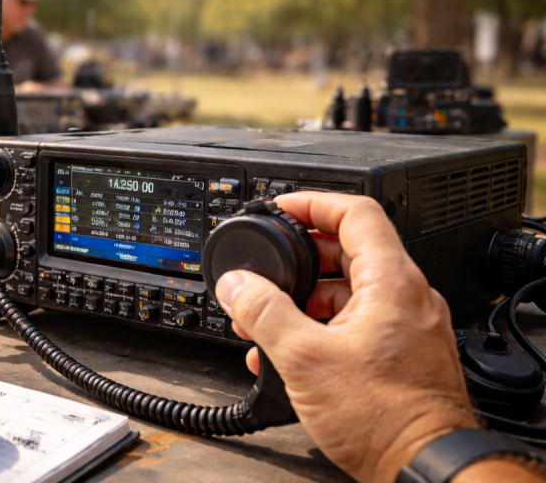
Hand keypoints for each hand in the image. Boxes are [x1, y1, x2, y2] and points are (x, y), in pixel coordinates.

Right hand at [216, 192, 477, 482]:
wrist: (421, 466)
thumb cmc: (384, 418)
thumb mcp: (304, 358)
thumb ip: (264, 313)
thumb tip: (237, 284)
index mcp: (392, 283)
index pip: (356, 213)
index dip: (314, 202)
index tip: (284, 206)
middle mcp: (407, 299)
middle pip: (347, 253)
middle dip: (297, 259)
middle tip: (264, 267)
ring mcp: (407, 328)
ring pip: (348, 293)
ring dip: (303, 300)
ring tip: (264, 321)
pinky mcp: (401, 356)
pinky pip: (355, 325)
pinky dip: (319, 328)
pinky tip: (286, 354)